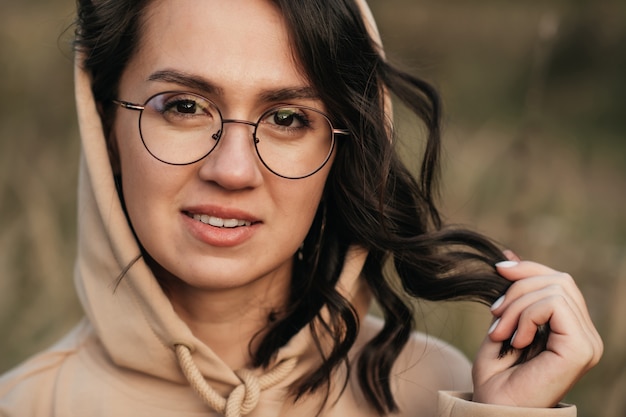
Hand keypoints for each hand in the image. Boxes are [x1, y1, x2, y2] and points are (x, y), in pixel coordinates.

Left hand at [472, 254, 602, 406]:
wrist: (494, 409)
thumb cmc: (496, 375)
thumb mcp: (502, 322)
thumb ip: (512, 293)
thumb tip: (509, 255)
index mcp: (570, 328)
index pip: (558, 280)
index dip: (528, 269)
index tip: (498, 269)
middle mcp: (585, 335)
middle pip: (558, 279)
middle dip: (517, 289)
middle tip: (494, 316)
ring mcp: (587, 342)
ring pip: (555, 289)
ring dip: (516, 306)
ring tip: (499, 332)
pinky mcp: (581, 348)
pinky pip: (554, 305)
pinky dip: (526, 315)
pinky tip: (515, 340)